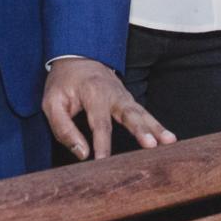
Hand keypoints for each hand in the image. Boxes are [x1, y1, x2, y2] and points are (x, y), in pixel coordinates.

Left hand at [43, 58, 173, 159]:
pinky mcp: (129, 102)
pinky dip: (157, 126)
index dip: (101, 143)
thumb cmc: (63, 83)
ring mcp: (124, 97)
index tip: (103, 162)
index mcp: (93, 93)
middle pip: (129, 114)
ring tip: (169, 142)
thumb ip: (63, 129)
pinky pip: (145, 114)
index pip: (99, 122)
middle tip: (151, 145)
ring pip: (142, 114)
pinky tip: (169, 140)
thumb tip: (82, 154)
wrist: (77, 58)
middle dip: (140, 130)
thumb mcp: (52, 103)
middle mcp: (114, 94)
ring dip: (156, 128)